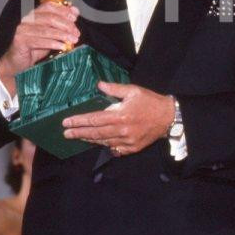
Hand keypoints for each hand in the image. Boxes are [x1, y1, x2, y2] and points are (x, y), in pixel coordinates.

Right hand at [0, 0, 80, 87]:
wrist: (18, 62)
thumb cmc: (35, 47)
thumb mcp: (51, 34)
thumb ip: (61, 24)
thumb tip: (75, 12)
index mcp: (34, 15)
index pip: (49, 6)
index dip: (63, 10)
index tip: (75, 17)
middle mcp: (27, 19)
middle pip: (50, 18)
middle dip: (66, 25)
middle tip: (76, 33)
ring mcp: (22, 29)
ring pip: (46, 30)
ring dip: (62, 35)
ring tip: (73, 40)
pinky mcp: (20, 40)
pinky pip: (40, 41)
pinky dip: (53, 43)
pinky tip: (63, 46)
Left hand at [61, 82, 175, 156]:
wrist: (168, 117)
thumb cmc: (150, 101)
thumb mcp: (133, 91)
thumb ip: (114, 89)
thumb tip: (99, 85)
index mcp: (120, 115)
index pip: (94, 119)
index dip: (79, 121)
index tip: (66, 122)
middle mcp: (121, 131)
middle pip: (95, 133)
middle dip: (79, 133)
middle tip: (66, 133)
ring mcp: (126, 142)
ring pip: (103, 142)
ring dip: (89, 140)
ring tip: (78, 137)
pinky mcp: (132, 148)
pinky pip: (114, 149)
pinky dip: (105, 146)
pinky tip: (98, 143)